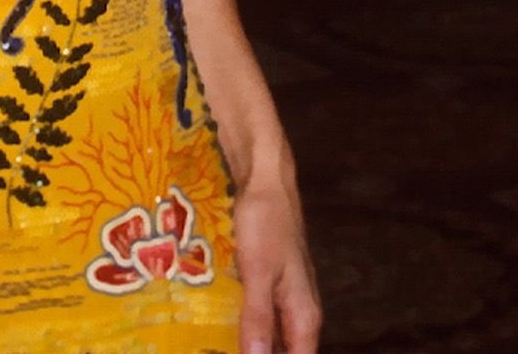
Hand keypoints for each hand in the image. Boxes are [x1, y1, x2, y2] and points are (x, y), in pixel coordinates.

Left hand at [231, 167, 320, 353]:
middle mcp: (299, 312)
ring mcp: (283, 297)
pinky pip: (257, 316)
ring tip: (213, 344)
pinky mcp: (267, 284)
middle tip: (217, 350)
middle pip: (283, 352)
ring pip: (269, 336)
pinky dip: (240, 325)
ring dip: (246, 344)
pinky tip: (214, 326)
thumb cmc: (265, 223)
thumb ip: (257, 318)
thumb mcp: (259, 272)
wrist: (265, 181)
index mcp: (304, 316)